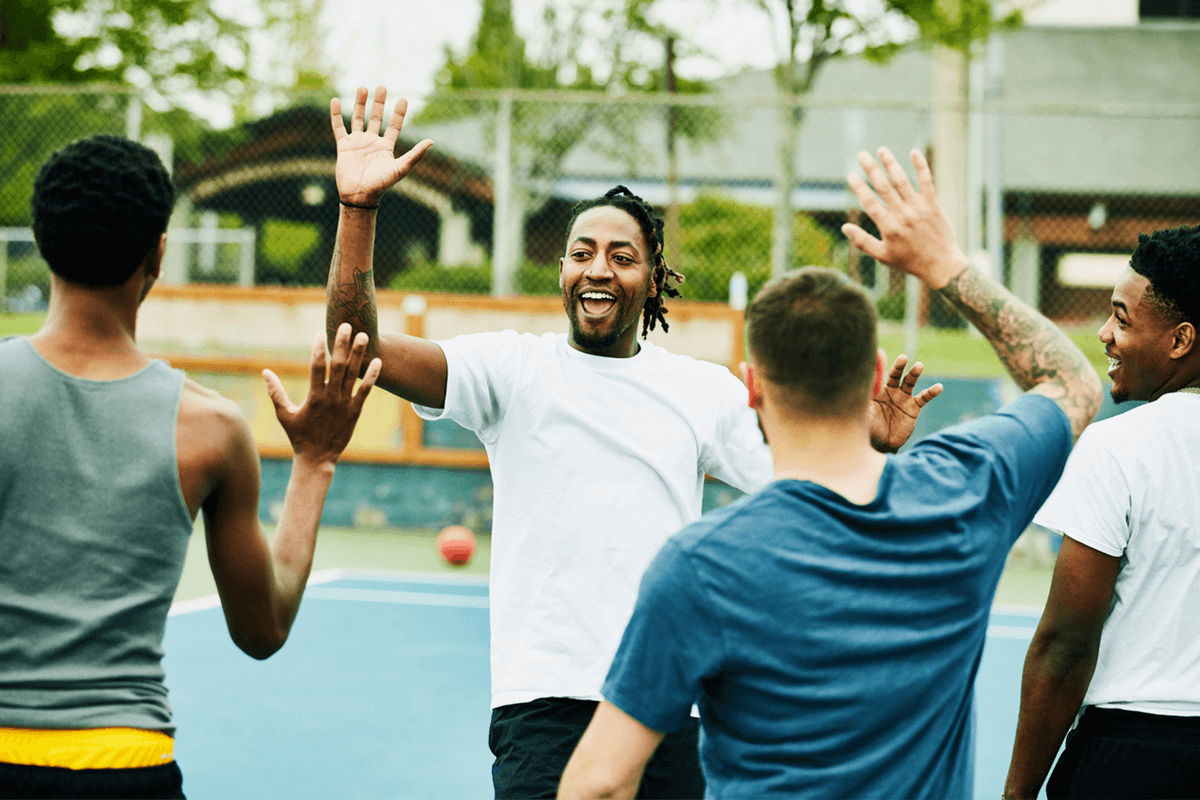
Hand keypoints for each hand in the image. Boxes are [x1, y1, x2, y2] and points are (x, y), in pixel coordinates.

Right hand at [263, 324, 382, 464]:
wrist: (318, 458)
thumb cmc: (298, 436)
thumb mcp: (284, 414)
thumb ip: (275, 392)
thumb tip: (265, 372)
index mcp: (314, 397)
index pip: (317, 367)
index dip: (319, 348)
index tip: (320, 332)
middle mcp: (331, 398)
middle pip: (339, 366)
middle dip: (342, 344)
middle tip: (346, 325)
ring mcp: (345, 404)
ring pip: (354, 375)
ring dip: (359, 354)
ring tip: (364, 336)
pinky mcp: (355, 411)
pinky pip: (365, 391)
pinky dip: (372, 376)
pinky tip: (377, 361)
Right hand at [330, 85, 433, 205]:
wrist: (360, 196)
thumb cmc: (381, 184)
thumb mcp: (401, 168)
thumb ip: (415, 154)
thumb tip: (432, 141)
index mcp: (386, 147)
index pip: (394, 125)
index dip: (399, 113)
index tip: (404, 99)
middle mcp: (372, 142)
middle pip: (376, 117)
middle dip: (379, 102)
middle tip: (382, 86)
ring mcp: (357, 142)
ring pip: (358, 118)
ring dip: (360, 103)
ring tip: (362, 87)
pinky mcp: (344, 146)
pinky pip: (339, 127)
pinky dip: (336, 114)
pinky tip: (335, 100)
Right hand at [841, 147, 968, 289]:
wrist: (940, 264)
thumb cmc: (909, 261)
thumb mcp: (882, 255)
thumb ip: (862, 241)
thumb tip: (844, 227)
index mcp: (888, 227)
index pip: (869, 202)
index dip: (859, 187)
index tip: (851, 175)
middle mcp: (902, 214)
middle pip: (883, 186)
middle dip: (871, 169)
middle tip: (862, 155)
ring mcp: (918, 208)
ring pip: (902, 180)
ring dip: (891, 163)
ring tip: (882, 150)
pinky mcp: (932, 204)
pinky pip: (926, 181)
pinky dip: (921, 166)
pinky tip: (914, 152)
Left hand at [869, 354, 942, 452]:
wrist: (882, 445)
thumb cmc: (868, 428)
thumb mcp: (864, 414)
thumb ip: (864, 399)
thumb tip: (859, 384)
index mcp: (875, 390)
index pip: (877, 375)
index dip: (879, 366)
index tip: (879, 353)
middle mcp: (890, 391)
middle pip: (895, 375)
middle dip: (899, 366)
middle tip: (903, 358)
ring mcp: (903, 398)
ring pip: (910, 382)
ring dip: (915, 373)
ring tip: (919, 366)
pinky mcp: (914, 407)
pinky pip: (924, 397)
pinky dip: (932, 392)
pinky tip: (939, 387)